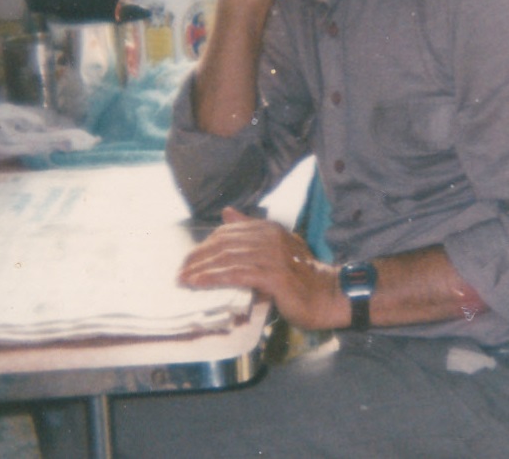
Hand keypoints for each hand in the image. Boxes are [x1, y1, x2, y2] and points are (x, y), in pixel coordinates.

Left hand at [178, 207, 343, 329]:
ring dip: (201, 269)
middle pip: (224, 244)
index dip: (205, 245)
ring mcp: (273, 257)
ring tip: (184, 279)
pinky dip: (214, 277)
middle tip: (181, 271)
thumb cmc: (301, 277)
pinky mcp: (273, 276)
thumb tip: (227, 212)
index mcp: (269, 229)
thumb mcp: (277, 247)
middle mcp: (270, 238)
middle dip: (198, 257)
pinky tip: (199, 283)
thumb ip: (252, 230)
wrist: (328, 296)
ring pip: (227, 258)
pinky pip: (236, 274)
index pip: (228, 233)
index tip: (190, 260)